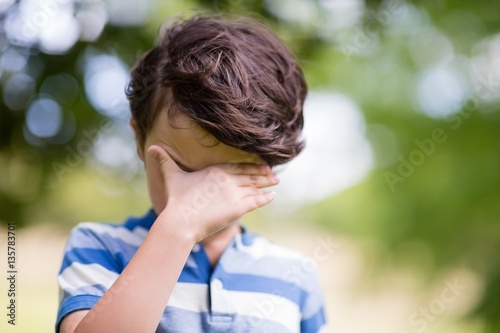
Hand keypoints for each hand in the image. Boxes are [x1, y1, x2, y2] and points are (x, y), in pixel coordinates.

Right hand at [146, 145, 278, 241]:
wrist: (181, 221)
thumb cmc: (176, 200)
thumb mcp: (171, 176)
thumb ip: (165, 161)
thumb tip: (152, 147)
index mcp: (215, 170)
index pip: (238, 166)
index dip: (250, 166)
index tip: (259, 165)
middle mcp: (228, 179)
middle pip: (249, 175)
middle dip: (262, 174)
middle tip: (273, 173)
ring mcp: (234, 193)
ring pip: (255, 186)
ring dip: (266, 184)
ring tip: (275, 182)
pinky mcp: (238, 208)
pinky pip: (256, 200)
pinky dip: (265, 198)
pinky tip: (272, 196)